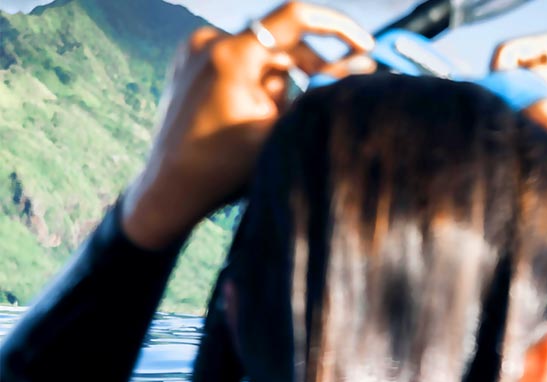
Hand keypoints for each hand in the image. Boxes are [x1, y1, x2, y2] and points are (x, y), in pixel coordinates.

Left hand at [121, 2, 374, 249]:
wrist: (170, 188)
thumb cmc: (226, 167)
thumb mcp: (284, 130)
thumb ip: (324, 92)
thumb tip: (366, 66)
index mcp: (231, 55)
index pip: (296, 18)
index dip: (338, 28)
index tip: (365, 47)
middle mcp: (209, 41)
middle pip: (282, 41)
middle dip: (308, 69)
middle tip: (329, 96)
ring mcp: (195, 49)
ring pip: (263, 55)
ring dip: (280, 82)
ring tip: (270, 122)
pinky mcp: (190, 61)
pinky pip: (241, 61)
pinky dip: (257, 82)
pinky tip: (253, 115)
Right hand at [492, 34, 546, 285]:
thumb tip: (513, 93)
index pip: (539, 60)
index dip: (511, 76)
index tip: (495, 105)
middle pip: (535, 66)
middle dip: (510, 74)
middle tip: (493, 100)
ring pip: (529, 92)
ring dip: (511, 100)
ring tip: (499, 122)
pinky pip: (530, 118)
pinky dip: (514, 122)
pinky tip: (505, 142)